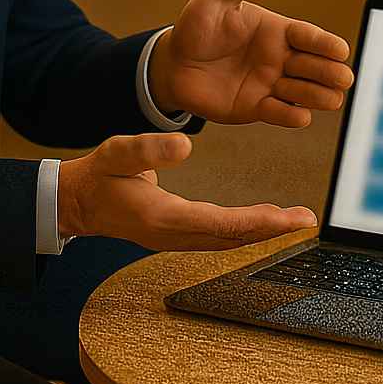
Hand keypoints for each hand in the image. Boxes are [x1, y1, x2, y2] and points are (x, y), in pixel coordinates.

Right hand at [57, 133, 317, 250]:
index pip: (221, 224)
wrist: (77, 203)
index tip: (288, 217)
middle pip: (233, 238)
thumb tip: (185, 143)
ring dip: (263, 231)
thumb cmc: (98, 176)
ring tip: (295, 220)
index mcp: (164, 218)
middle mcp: (174, 235)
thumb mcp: (116, 153)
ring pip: (229, 240)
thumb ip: (148, 148)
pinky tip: (264, 219)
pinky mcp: (177, 234)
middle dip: (272, 229)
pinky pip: (220, 236)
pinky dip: (246, 229)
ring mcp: (176, 239)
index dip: (258, 222)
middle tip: (306, 220)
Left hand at [149, 0, 353, 126]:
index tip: (341, 50)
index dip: (327, 44)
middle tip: (340, 78)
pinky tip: (299, 116)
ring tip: (324, 97)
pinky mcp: (257, 108)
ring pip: (307, 93)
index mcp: (279, 30)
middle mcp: (281, 58)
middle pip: (317, 67)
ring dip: (316, 95)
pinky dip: (291, 116)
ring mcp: (271, 84)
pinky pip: (281, 114)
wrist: (172, 63)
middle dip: (330, 72)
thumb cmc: (197, 24)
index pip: (311, 37)